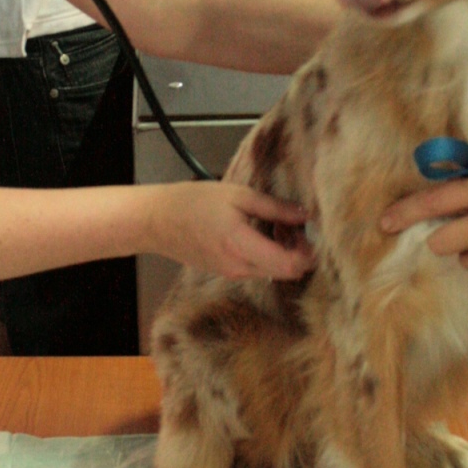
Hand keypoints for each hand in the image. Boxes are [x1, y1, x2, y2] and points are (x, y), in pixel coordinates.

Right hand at [149, 182, 314, 280]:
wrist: (156, 220)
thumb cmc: (191, 203)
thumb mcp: (238, 195)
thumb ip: (275, 208)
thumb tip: (304, 215)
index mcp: (242, 246)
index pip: (291, 265)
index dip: (308, 252)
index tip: (310, 232)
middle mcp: (239, 267)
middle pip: (286, 271)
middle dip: (297, 249)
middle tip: (292, 222)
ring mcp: (231, 272)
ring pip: (272, 270)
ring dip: (282, 250)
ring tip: (274, 222)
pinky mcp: (226, 271)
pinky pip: (257, 267)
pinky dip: (266, 253)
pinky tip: (258, 230)